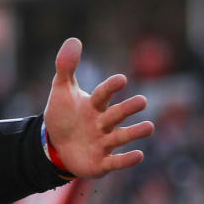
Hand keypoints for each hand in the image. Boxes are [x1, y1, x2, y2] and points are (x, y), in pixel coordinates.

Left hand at [43, 37, 153, 177]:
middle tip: (142, 101)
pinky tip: (139, 155)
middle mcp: (102, 123)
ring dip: (134, 133)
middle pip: (116, 115)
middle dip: (127, 109)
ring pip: (121, 137)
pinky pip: (115, 162)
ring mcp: (103, 143)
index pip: (102, 94)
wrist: (54, 145)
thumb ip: (66, 66)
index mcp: (94, 106)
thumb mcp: (61, 90)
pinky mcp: (101, 163)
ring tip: (149, 126)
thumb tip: (74, 40)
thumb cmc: (63, 115)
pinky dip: (126, 160)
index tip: (121, 79)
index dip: (110, 87)